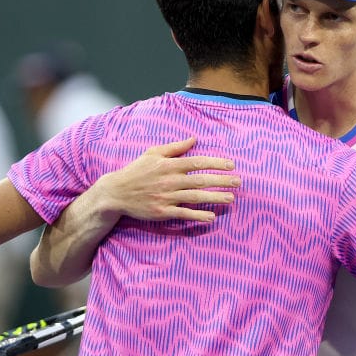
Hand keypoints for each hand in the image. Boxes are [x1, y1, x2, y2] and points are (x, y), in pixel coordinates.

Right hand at [98, 136, 239, 222]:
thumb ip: (175, 147)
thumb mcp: (153, 153)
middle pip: (200, 180)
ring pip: (195, 197)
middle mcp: (169, 180)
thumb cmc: (136, 171)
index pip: (197, 162)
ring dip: (214, 198)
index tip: (231, 165)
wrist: (116, 192)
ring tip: (231, 198)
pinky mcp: (162, 212)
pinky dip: (198, 215)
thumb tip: (194, 139)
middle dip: (221, 180)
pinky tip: (212, 217)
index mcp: (169, 165)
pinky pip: (183, 214)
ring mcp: (166, 197)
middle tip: (238, 182)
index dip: (215, 163)